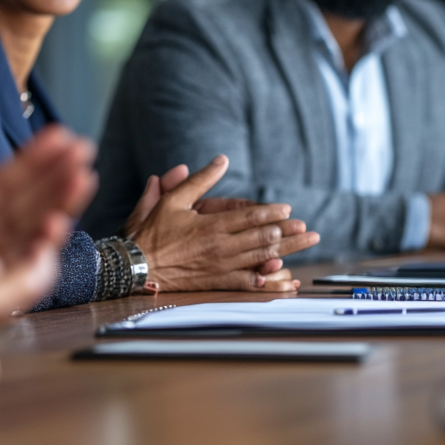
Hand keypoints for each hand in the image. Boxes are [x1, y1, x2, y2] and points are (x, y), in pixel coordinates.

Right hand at [124, 156, 319, 291]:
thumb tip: (221, 160)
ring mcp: (222, 266)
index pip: (250, 217)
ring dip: (287, 251)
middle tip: (309, 230)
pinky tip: (287, 283)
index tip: (288, 209)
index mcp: (212, 225)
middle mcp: (221, 246)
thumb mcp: (173, 199)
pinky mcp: (218, 282)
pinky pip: (249, 284)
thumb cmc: (151, 231)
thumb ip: (200, 180)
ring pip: (261, 258)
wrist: (136, 265)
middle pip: (263, 238)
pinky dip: (270, 283)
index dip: (272, 213)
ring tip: (305, 245)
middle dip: (289, 233)